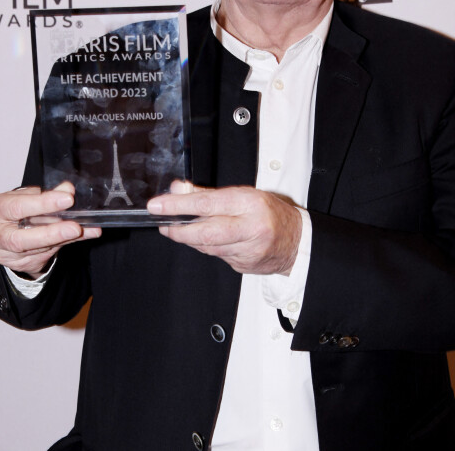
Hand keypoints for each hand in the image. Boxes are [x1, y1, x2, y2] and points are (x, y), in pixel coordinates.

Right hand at [0, 182, 100, 278]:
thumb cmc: (13, 209)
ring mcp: (6, 254)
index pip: (17, 207)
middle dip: (51, 233)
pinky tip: (85, 234)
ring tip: (85, 229)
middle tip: (75, 227)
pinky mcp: (22, 264)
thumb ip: (45, 194)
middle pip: (21, 240)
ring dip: (65, 238)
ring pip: (39, 249)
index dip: (43, 203)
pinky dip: (68, 242)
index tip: (67, 199)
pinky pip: (48, 253)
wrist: (2, 232)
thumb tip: (67, 189)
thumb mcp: (24, 196)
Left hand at [147, 181, 302, 274]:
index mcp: (250, 204)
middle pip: (205, 232)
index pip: (206, 204)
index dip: (178, 205)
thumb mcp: (243, 194)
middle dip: (178, 229)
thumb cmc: (269, 213)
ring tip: (176, 229)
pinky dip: (205, 247)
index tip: (158, 205)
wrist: (297, 242)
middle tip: (163, 223)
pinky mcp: (244, 265)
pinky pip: (217, 256)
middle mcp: (250, 228)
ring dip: (189, 238)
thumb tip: (178, 189)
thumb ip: (208, 194)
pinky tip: (201, 239)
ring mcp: (248, 250)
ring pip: (208, 247)